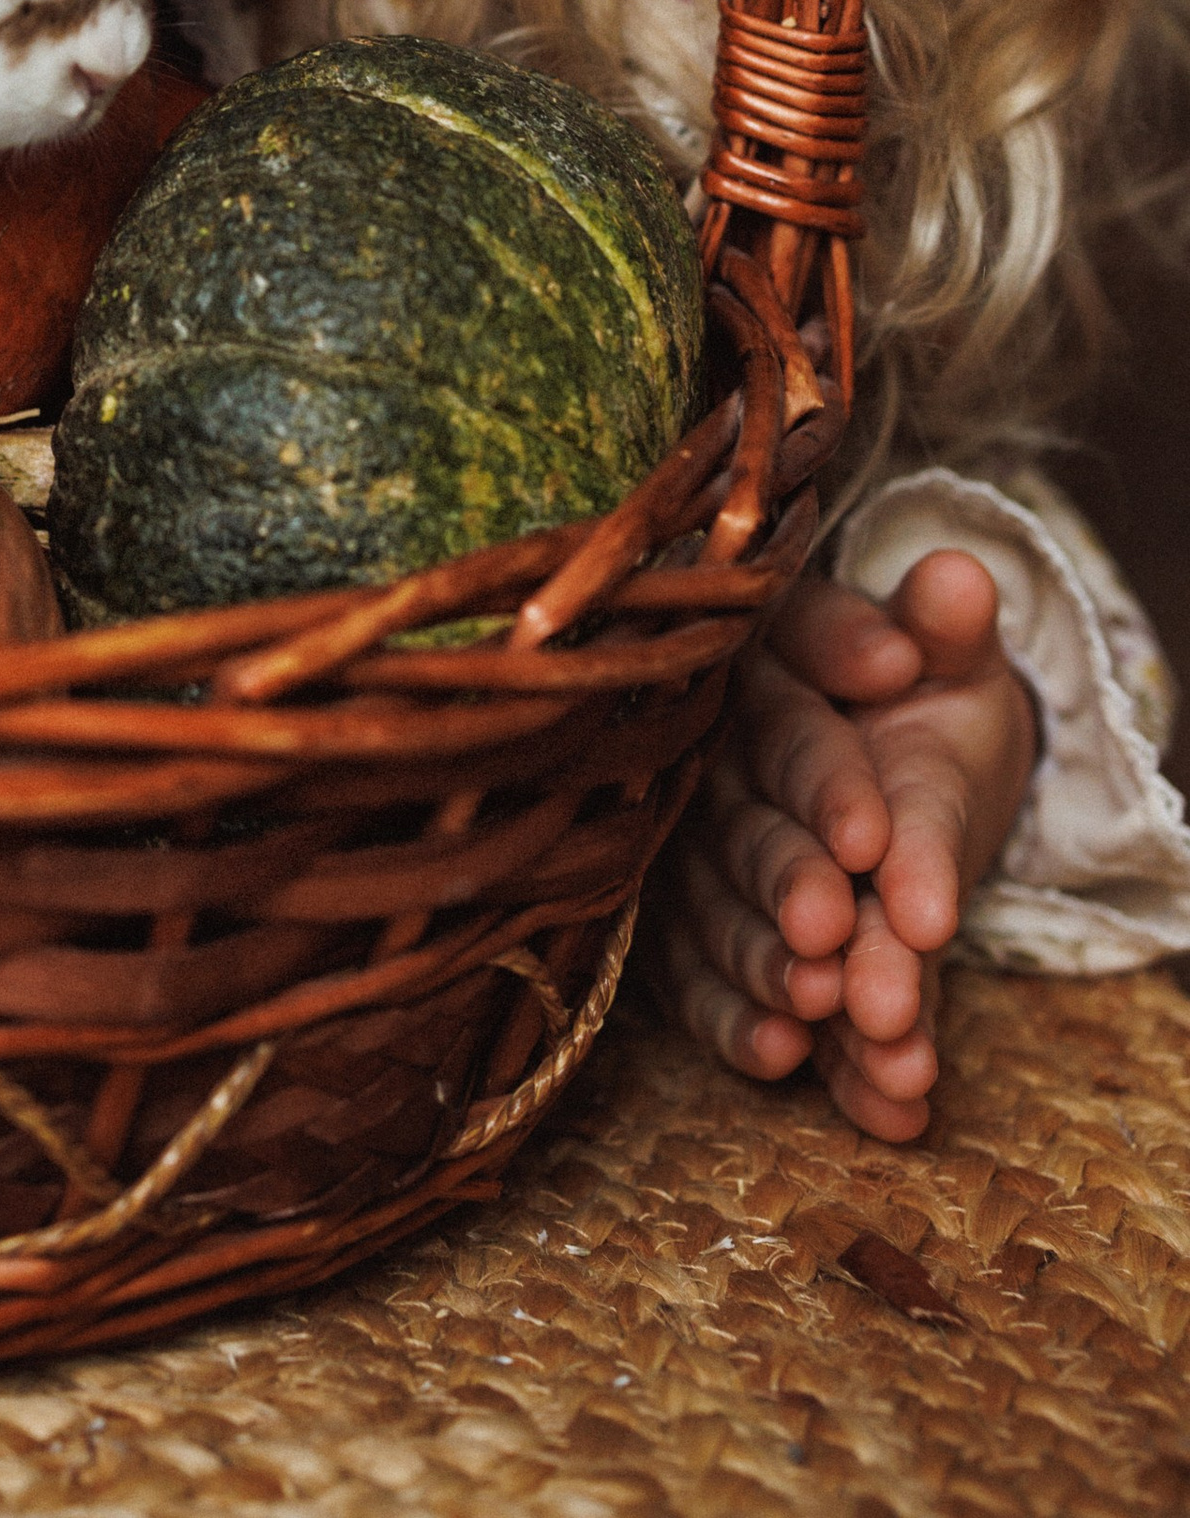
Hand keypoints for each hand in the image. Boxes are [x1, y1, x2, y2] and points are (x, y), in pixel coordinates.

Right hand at [658, 548, 1037, 1139]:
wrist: (897, 757)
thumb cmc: (913, 690)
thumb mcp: (946, 653)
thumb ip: (943, 625)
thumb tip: (958, 579)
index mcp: (766, 677)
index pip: (791, 731)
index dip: (830, 788)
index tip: (875, 842)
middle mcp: (717, 766)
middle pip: (749, 836)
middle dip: (794, 894)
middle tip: (838, 945)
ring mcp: (697, 855)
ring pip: (723, 919)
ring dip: (778, 978)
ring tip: (845, 1026)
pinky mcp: (694, 933)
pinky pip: (701, 989)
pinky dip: (746, 1033)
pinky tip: (799, 1073)